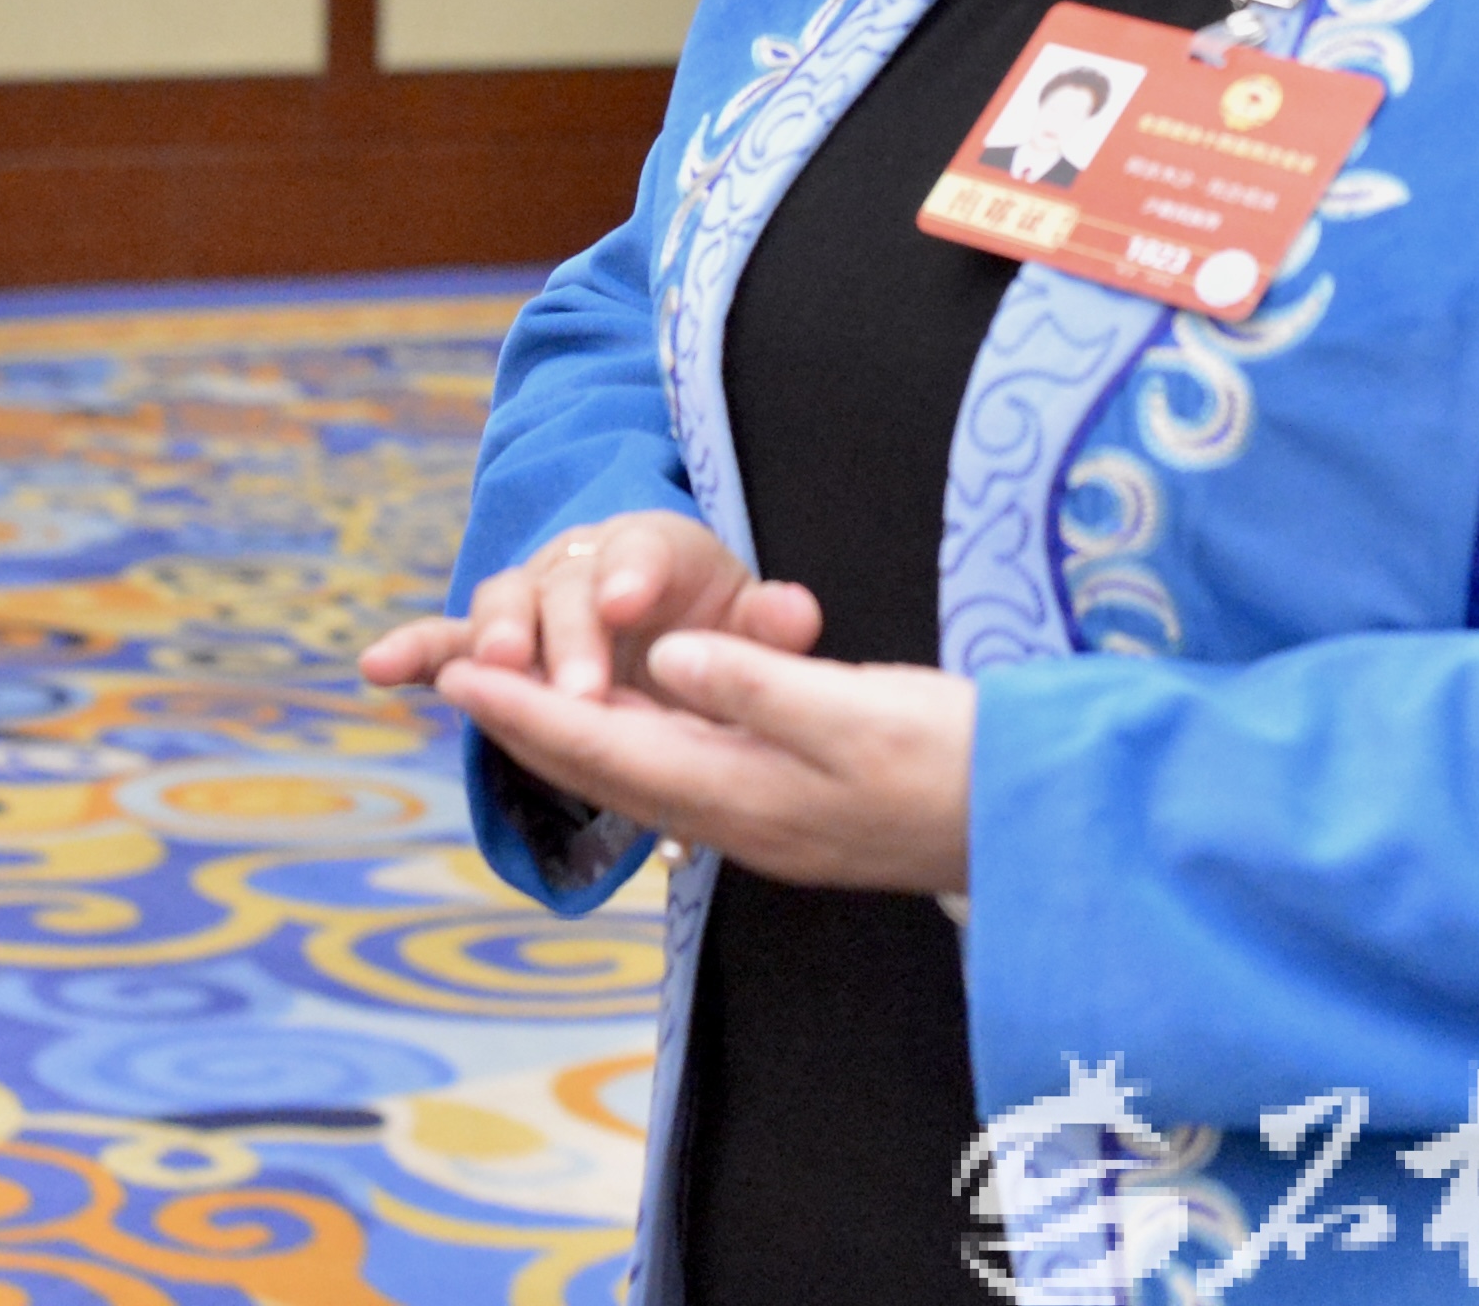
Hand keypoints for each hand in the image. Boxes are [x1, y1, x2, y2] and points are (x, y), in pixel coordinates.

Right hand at [357, 511, 818, 705]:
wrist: (665, 626)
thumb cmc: (712, 627)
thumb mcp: (750, 624)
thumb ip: (770, 625)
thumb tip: (795, 614)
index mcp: (652, 548)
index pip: (641, 549)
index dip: (631, 572)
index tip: (628, 603)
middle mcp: (581, 560)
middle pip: (565, 584)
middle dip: (567, 634)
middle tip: (578, 687)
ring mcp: (530, 599)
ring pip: (504, 602)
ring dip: (494, 638)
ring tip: (493, 671)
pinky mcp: (489, 642)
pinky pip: (445, 642)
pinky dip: (412, 650)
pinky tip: (376, 668)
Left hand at [434, 629, 977, 893]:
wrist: (1033, 823)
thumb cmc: (956, 760)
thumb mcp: (858, 710)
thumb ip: (758, 685)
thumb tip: (671, 656)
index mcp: (742, 795)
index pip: (605, 751)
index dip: (524, 712)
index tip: (455, 675)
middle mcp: (734, 815)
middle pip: (601, 769)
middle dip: (520, 724)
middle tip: (445, 675)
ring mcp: (757, 815)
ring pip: (632, 770)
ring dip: (562, 733)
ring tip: (502, 690)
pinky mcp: (781, 802)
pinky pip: (673, 767)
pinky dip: (622, 736)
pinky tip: (608, 713)